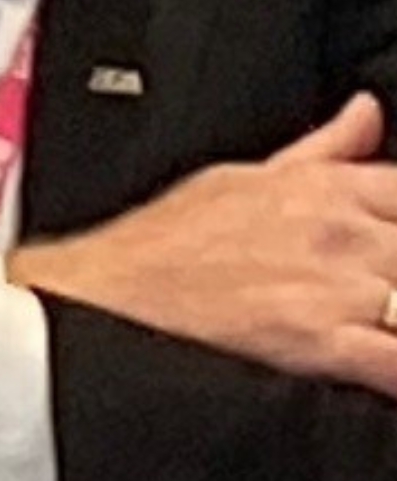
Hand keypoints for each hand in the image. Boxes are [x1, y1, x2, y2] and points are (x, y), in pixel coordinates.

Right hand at [9, 92, 396, 397]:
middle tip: (381, 280)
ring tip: (378, 316)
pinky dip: (396, 370)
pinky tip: (383, 369)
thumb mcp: (243, 175)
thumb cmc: (167, 242)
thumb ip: (324, 147)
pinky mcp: (321, 343)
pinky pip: (396, 362)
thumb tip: (368, 110)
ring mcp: (336, 288)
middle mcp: (340, 231)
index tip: (391, 235)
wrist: (112, 294)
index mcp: (325, 186)